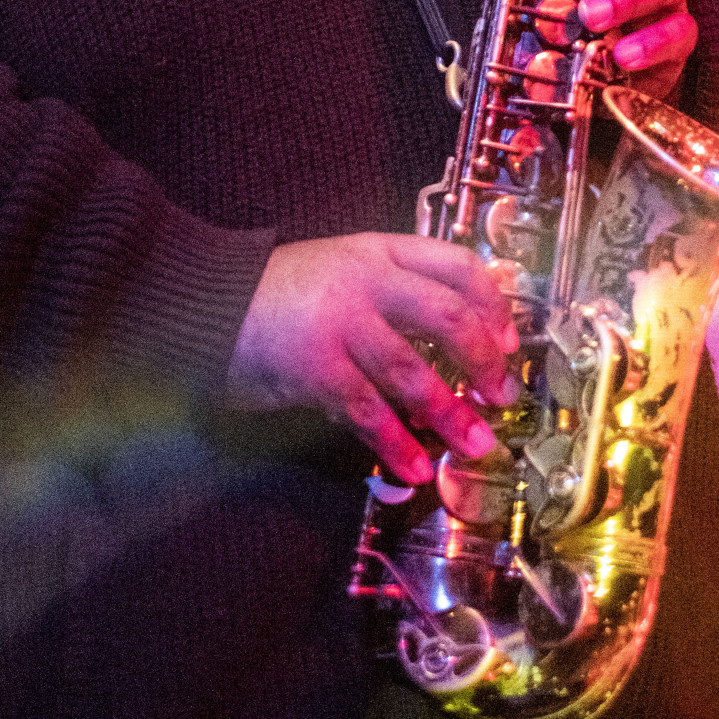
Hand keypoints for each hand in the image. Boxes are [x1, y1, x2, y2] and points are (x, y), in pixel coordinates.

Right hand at [227, 233, 520, 484]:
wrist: (208, 302)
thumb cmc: (281, 292)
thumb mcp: (343, 269)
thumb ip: (393, 289)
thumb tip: (461, 330)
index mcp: (379, 251)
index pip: (456, 265)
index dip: (493, 303)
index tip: (510, 340)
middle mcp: (365, 280)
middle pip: (447, 315)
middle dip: (485, 360)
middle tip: (502, 396)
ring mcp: (339, 322)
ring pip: (413, 370)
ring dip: (451, 414)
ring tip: (476, 445)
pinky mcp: (312, 366)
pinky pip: (367, 410)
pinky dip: (395, 442)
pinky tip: (414, 467)